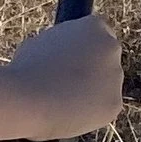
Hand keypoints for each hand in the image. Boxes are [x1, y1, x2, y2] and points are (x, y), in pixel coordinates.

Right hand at [6, 9, 121, 135]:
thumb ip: (59, 48)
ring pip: (103, 87)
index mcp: (93, 26)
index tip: (68, 59)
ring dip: (87, 94)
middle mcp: (112, 47)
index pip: (95, 33)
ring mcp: (116, 77)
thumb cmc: (25, 71)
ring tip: (56, 102)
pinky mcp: (115, 104)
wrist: (28, 100)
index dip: (80, 48)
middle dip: (88, 71)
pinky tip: (66, 115)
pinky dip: (87, 115)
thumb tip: (59, 58)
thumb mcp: (38, 45)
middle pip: (103, 60)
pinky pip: (101, 110)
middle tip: (61, 83)